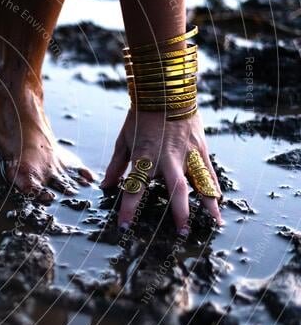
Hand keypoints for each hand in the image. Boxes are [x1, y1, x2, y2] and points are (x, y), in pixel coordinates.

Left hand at [100, 110, 222, 231]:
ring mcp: (187, 154)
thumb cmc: (140, 117)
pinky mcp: (200, 148)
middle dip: (179, 213)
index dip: (128, 208)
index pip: (134, 188)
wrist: (165, 92)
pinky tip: (218, 201)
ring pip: (200, 183)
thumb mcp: (123, 141)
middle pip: (175, 190)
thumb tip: (106, 186)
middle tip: (181, 233)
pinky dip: (213, 187)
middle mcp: (167, 159)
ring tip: (212, 224)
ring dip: (206, 204)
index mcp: (144, 157)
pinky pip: (208, 171)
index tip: (124, 225)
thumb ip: (116, 167)